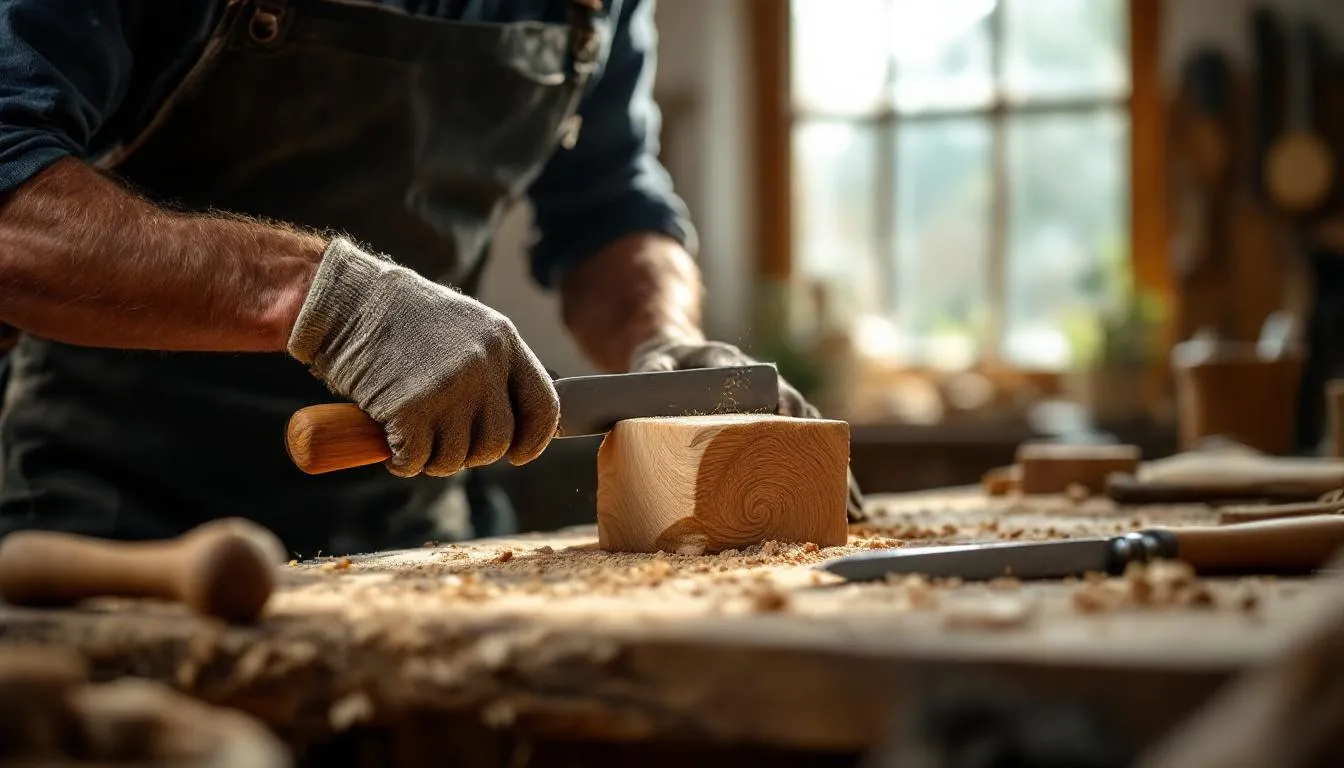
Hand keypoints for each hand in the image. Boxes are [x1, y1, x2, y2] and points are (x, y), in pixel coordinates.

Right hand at [288, 238, 558, 476]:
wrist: (346, 301)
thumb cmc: (400, 317)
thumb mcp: (464, 327)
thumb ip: (493, 366)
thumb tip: (514, 423)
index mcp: (503, 340)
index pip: (544, 406)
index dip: (534, 440)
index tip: (518, 455)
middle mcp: (483, 365)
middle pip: (497, 442)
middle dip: (470, 453)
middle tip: (442, 441)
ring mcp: (449, 388)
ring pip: (456, 458)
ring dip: (432, 459)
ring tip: (412, 435)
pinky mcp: (410, 410)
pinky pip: (416, 460)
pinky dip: (402, 461)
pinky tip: (391, 441)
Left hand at [630, 337, 866, 521]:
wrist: (679, 357)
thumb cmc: (667, 364)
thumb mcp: (653, 362)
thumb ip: (650, 371)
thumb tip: (648, 380)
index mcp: (736, 366)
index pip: (764, 386)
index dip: (778, 404)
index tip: (789, 424)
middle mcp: (766, 385)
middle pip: (801, 415)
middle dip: (819, 446)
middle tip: (834, 476)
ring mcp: (776, 406)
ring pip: (813, 437)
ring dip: (834, 471)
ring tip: (851, 508)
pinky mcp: (777, 427)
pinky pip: (806, 451)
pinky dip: (826, 477)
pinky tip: (842, 507)